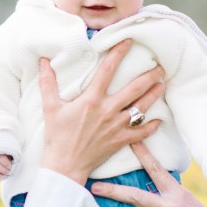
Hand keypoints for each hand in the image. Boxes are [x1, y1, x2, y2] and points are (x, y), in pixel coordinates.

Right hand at [39, 39, 164, 183]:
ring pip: (141, 107)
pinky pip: (141, 132)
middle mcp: (108, 110)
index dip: (119, 52)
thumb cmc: (57, 136)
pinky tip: (158, 120)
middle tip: (160, 67)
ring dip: (154, 95)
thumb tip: (43, 61)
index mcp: (92, 99)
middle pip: (134, 88)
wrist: (65, 165)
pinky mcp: (121, 141)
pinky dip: (151, 126)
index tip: (129, 41)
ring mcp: (117, 126)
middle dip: (149, 76)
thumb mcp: (50, 107)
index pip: (108, 69)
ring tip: (162, 85)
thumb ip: (48, 82)